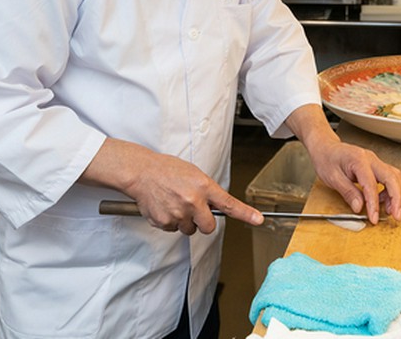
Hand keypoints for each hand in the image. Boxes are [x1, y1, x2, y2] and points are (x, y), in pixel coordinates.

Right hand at [79, 138, 263, 234]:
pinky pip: (173, 229)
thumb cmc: (167, 170)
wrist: (142, 172)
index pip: (229, 204)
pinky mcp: (165, 222)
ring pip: (189, 230)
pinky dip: (170, 221)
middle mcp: (193, 201)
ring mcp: (178, 213)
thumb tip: (215, 205)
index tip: (258, 220)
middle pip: (208, 227)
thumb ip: (206, 191)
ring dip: (185, 221)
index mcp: (203, 186)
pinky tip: (164, 207)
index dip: (246, 214)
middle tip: (194, 210)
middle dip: (203, 222)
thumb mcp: (193, 174)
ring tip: (174, 203)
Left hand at [308, 140, 400, 224]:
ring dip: (395, 194)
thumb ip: (347, 192)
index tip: (374, 218)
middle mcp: (370, 159)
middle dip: (396, 198)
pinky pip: (389, 177)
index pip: (371, 184)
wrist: (325, 147)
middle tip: (396, 216)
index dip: (374, 203)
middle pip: (391, 177)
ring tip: (390, 210)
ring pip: (394, 176)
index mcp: (358, 160)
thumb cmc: (326, 159)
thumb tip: (359, 207)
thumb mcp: (332, 178)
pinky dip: (390, 190)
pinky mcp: (375, 166)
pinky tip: (383, 200)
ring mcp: (374, 161)